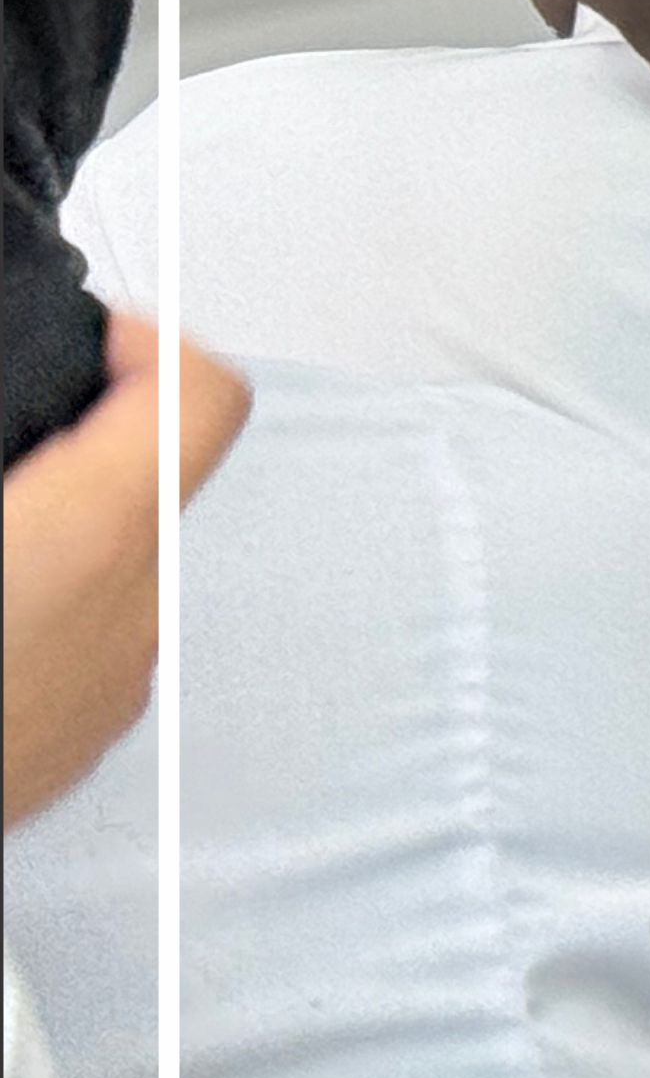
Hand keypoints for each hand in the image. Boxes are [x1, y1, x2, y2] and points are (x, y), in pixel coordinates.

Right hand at [3, 313, 250, 822]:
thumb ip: (12, 433)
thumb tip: (27, 434)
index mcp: (90, 538)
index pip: (202, 396)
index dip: (149, 342)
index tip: (90, 336)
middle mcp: (127, 613)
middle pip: (155, 478)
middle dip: (82, 436)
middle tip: (21, 430)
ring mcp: (109, 686)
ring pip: (116, 565)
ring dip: (59, 525)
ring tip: (2, 516)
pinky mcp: (77, 742)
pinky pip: (83, 639)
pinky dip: (39, 604)